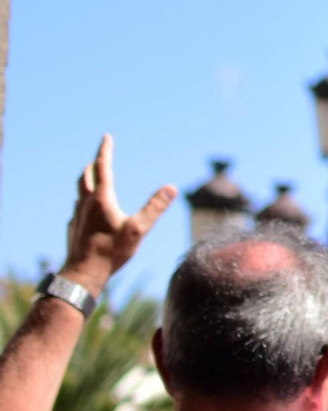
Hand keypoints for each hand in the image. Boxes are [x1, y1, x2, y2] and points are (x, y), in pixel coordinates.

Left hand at [63, 136, 175, 293]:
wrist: (82, 274)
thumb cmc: (110, 252)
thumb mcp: (138, 229)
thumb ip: (155, 207)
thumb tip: (171, 188)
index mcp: (101, 199)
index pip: (102, 167)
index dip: (105, 150)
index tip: (106, 137)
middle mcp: (86, 204)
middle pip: (85, 176)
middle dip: (93, 164)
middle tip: (100, 157)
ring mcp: (76, 216)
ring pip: (80, 192)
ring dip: (87, 181)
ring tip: (94, 180)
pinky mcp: (73, 228)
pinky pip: (77, 209)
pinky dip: (84, 202)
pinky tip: (88, 211)